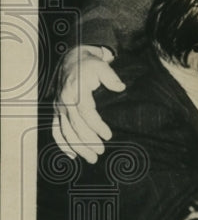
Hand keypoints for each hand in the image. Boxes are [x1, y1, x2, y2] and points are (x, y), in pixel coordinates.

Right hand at [51, 45, 124, 163]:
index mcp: (75, 91)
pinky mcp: (56, 112)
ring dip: (78, 147)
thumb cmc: (89, 65)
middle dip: (88, 141)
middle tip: (101, 152)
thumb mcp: (101, 66)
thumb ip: (111, 76)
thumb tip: (121, 87)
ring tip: (92, 158)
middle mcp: (64, 101)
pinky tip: (72, 156)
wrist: (71, 61)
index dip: (96, 125)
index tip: (108, 136)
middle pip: (75, 126)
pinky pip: (56, 131)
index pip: (85, 112)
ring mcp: (58, 108)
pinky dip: (62, 144)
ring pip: (65, 132)